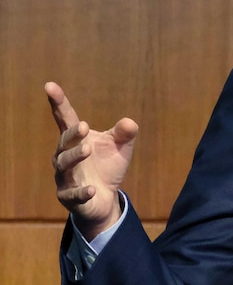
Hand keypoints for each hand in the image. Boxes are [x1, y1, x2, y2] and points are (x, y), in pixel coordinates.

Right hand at [47, 82, 137, 239]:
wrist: (105, 199)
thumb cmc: (107, 167)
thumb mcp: (120, 148)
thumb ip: (124, 134)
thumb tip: (130, 123)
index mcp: (77, 140)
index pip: (65, 119)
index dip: (58, 103)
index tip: (50, 85)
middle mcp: (65, 156)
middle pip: (64, 143)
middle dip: (72, 134)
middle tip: (84, 126)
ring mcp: (65, 177)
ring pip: (64, 166)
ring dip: (75, 157)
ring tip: (88, 149)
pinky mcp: (69, 197)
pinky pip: (73, 194)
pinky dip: (82, 192)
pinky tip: (92, 189)